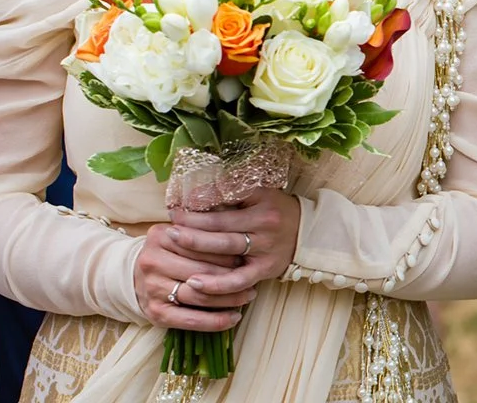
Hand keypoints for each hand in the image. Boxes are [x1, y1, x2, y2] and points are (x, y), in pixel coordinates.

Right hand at [133, 224, 250, 330]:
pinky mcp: (156, 313)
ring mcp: (152, 288)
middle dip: (232, 275)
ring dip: (229, 298)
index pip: (202, 243)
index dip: (227, 250)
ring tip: (249, 296)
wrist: (132, 277)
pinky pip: (191, 320)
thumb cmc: (168, 252)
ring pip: (200, 295)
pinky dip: (216, 321)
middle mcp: (152, 261)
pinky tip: (234, 318)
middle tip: (253, 276)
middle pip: (202, 270)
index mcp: (160, 236)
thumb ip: (202, 229)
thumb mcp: (179, 233)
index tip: (247, 254)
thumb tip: (239, 230)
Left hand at [169, 187, 302, 297]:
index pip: (224, 207)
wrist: (306, 233)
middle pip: (221, 229)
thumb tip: (198, 192)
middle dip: (192, 228)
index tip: (177, 209)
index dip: (198, 209)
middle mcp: (264, 228)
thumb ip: (232, 192)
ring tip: (175, 248)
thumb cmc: (276, 209)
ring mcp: (264, 251)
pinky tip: (195, 283)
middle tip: (170, 228)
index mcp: (261, 205)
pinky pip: (238, 281)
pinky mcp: (264, 271)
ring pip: (226, 252)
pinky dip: (217, 284)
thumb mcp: (260, 194)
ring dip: (198, 251)